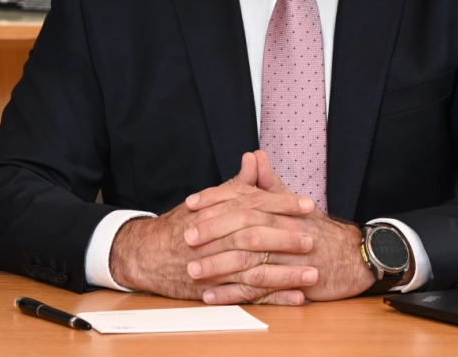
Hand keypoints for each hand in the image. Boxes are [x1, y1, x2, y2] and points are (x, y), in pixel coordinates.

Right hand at [108, 152, 318, 304]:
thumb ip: (236, 184)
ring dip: (286, 272)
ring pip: (254, 267)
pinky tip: (295, 297)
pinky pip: (247, 294)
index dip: (282, 203)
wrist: (146, 253)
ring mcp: (213, 264)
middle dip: (286, 237)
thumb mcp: (208, 200)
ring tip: (312, 273)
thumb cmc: (181, 225)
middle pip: (255, 234)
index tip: (307, 204)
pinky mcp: (213, 288)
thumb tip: (255, 159)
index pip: (254, 202)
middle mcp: (215, 236)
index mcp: (216, 210)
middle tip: (312, 238)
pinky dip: (273, 297)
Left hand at [184, 151, 376, 303]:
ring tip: (192, 270)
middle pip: (244, 228)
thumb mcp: (294, 203)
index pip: (244, 199)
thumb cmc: (321, 231)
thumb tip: (253, 155)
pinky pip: (258, 290)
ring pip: (248, 261)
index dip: (216, 200)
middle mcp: (284, 231)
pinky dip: (233, 294)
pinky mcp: (292, 284)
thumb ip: (269, 182)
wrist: (353, 258)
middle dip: (213, 232)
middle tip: (187, 236)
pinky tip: (212, 296)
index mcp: (280, 210)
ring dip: (218, 266)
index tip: (191, 203)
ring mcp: (288, 259)